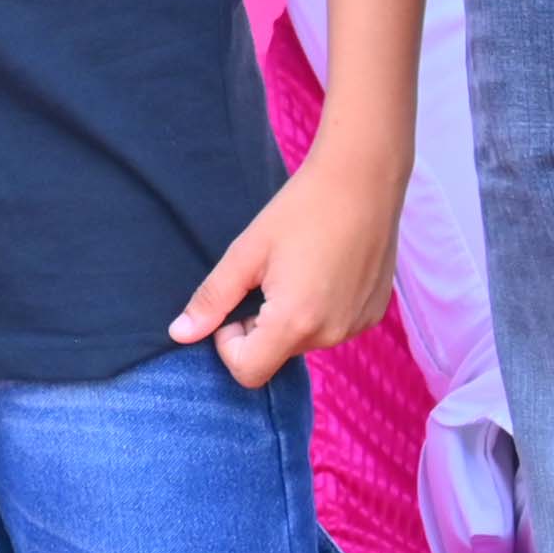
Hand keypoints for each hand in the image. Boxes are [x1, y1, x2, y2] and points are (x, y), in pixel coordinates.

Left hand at [177, 132, 402, 387]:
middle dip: (260, 327)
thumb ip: (212, 298)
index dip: (229, 345)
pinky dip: (319, 310)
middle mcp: (330, 335)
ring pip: (304, 341)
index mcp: (295, 322)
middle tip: (265, 278)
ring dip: (290, 318)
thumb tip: (179, 334)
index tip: (235, 304)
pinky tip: (323, 270)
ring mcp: (357, 327)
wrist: (363, 180)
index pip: (249, 372)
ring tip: (297, 268)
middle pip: (276, 355)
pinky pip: (333, 328)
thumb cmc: (300, 209)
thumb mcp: (247, 252)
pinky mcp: (373, 315)